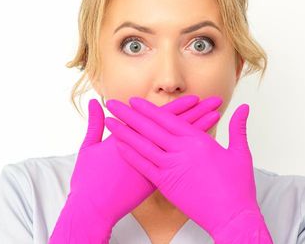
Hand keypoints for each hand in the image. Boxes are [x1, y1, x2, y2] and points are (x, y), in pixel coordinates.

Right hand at [49, 95, 222, 243]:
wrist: (93, 207)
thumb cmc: (89, 179)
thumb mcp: (89, 148)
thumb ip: (94, 124)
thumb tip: (95, 104)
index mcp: (131, 139)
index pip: (160, 119)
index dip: (179, 107)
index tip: (195, 98)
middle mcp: (146, 152)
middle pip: (178, 129)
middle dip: (197, 114)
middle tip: (214, 102)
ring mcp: (154, 168)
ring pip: (183, 147)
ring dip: (201, 132)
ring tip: (216, 120)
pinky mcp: (156, 183)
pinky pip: (180, 166)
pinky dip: (193, 157)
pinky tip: (205, 150)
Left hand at [104, 97, 272, 242]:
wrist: (232, 216)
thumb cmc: (238, 187)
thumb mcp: (240, 153)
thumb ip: (238, 128)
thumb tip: (244, 108)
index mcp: (199, 141)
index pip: (168, 119)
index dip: (148, 109)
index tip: (134, 101)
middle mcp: (182, 151)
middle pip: (150, 128)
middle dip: (129, 114)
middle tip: (113, 104)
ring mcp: (172, 167)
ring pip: (142, 144)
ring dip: (124, 132)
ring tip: (108, 122)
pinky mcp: (165, 183)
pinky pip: (143, 166)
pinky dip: (130, 154)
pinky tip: (117, 146)